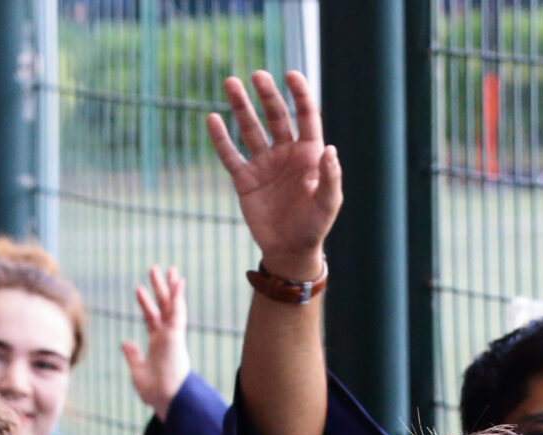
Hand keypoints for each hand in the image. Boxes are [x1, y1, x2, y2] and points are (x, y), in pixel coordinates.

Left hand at [121, 264, 192, 417]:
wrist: (166, 399)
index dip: (145, 303)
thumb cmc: (155, 391)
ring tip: (168, 268)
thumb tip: (125, 342)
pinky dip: (178, 297)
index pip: (151, 318)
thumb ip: (133, 356)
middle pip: (163, 307)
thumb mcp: (138, 371)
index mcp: (158, 344)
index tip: (139, 289)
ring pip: (172, 306)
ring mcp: (172, 335)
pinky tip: (178, 282)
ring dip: (170, 287)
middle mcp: (166, 337)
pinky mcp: (176, 335)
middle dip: (159, 288)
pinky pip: (178, 312)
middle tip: (155, 268)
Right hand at [206, 70, 341, 279]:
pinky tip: (212, 119)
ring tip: (231, 83)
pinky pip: (230, 155)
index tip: (291, 75)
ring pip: (250, 128)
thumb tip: (331, 150)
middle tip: (257, 75)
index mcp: (309, 153)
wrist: (289, 250)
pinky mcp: (244, 179)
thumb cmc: (314, 226)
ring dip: (240, 106)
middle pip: (275, 116)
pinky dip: (221, 138)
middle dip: (267, 95)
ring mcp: (263, 164)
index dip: (300, 94)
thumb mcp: (328, 203)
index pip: (306, 116)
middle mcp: (285, 153)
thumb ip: (329, 177)